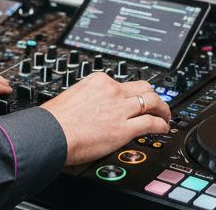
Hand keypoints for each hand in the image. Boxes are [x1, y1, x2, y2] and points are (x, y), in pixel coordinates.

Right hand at [42, 73, 170, 165]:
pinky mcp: (124, 128)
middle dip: (154, 96)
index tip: (136, 98)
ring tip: (165, 116)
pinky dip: (161, 125)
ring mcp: (120, 108)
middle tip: (158, 104)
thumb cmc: (53, 120)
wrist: (50, 134)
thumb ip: (87, 99)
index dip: (133, 93)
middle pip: (143, 88)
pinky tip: (163, 128)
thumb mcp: (72, 97)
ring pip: (152, 102)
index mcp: (99, 81)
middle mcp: (112, 91)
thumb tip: (91, 107)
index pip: (124, 83)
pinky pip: (151, 123)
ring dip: (163, 109)